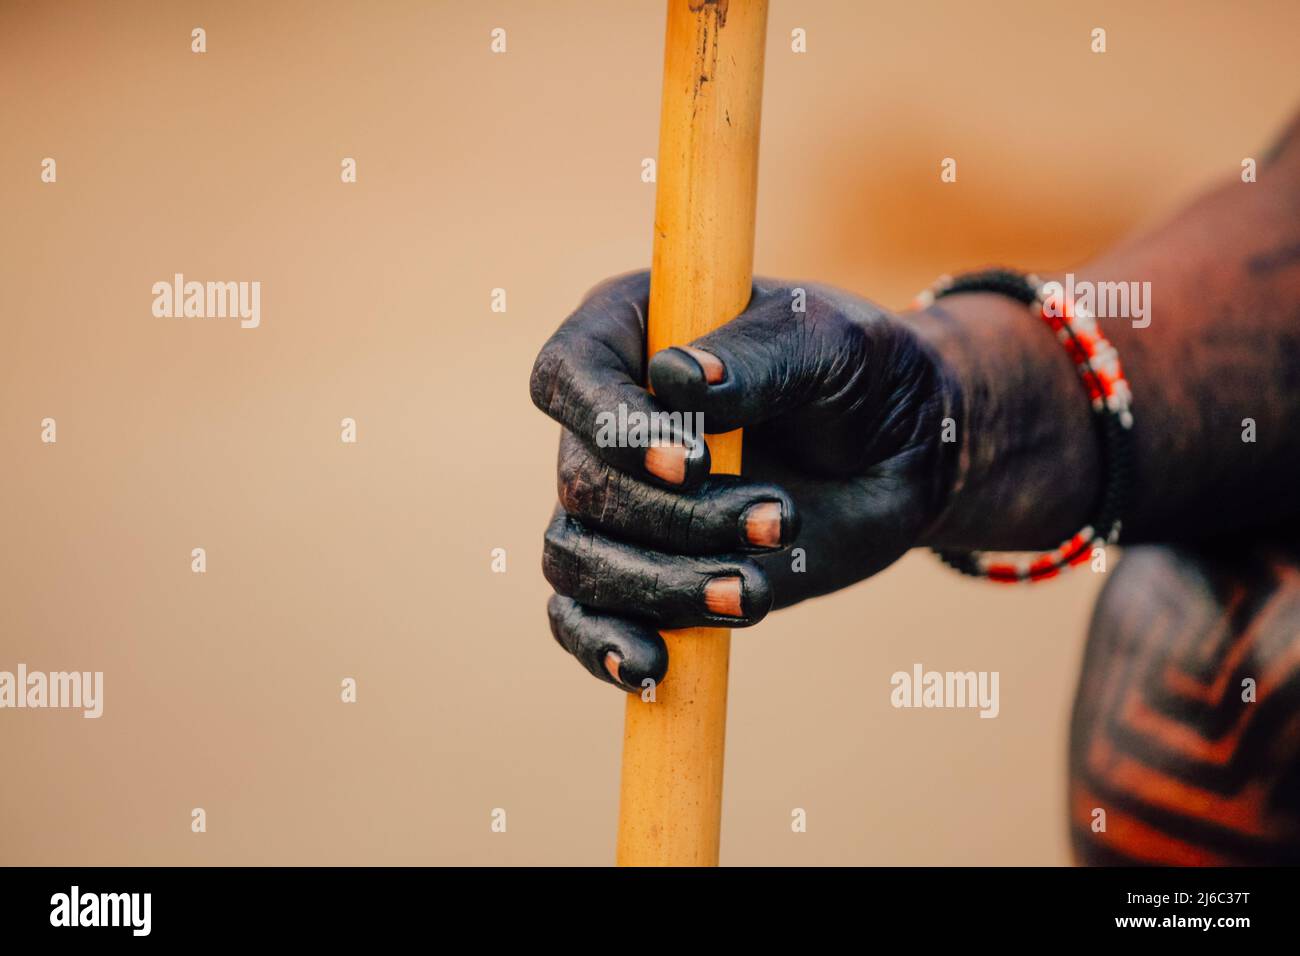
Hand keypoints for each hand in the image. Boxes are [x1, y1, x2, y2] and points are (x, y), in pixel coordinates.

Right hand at [530, 270, 961, 690]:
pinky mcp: (641, 573)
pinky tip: (654, 668)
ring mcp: (620, 503)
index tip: (694, 462)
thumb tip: (674, 379)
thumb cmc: (860, 373)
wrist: (903, 453)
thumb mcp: (833, 342)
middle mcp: (608, 424)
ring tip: (754, 593)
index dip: (611, 424)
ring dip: (661, 586)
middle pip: (582, 483)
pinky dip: (602, 647)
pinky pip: (579, 619)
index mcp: (631, 337)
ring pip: (577, 558)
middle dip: (677, 518)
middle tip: (779, 519)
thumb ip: (760, 354)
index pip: (567, 375)